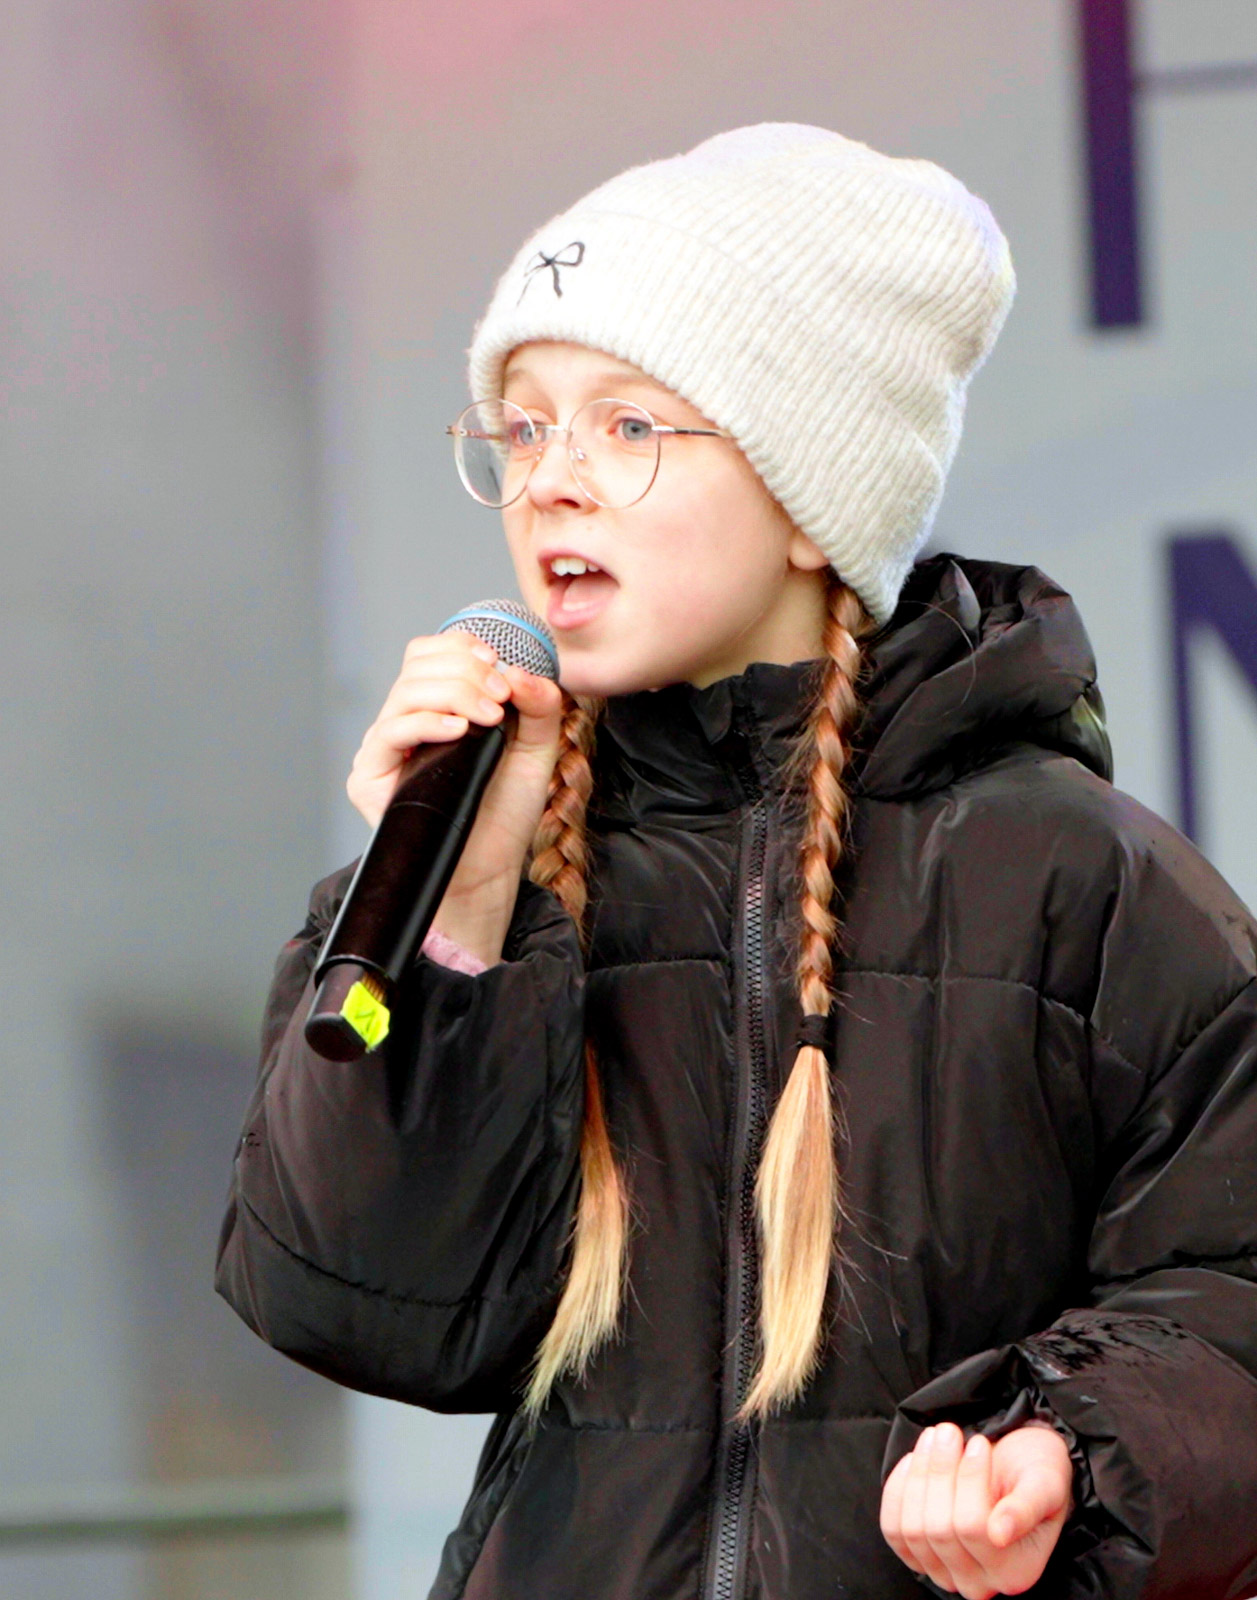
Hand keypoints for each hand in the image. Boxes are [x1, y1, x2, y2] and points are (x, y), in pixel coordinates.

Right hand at [347, 631, 564, 963]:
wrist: (489, 867)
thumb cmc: (505, 810)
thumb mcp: (536, 749)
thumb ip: (539, 706)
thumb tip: (520, 671)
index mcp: (435, 707)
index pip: (431, 654)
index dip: (461, 646)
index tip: (499, 662)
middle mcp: (405, 721)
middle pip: (418, 665)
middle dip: (466, 670)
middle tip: (501, 697)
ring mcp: (385, 748)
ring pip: (406, 693)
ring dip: (454, 693)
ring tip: (490, 717)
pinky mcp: (370, 777)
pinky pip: (390, 733)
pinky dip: (425, 722)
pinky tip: (458, 731)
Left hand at [880, 1422, 1071, 1597]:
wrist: (1017, 1469)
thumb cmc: (1036, 1474)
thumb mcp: (1046, 1483)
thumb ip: (1026, 1508)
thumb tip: (999, 1533)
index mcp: (1016, 1572)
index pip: (973, 1529)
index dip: (969, 1479)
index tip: (979, 1442)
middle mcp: (980, 1583)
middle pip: (938, 1530)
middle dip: (940, 1470)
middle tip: (950, 1430)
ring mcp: (945, 1573)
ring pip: (911, 1530)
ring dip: (918, 1475)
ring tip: (935, 1437)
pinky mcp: (919, 1556)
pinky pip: (893, 1529)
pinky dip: (898, 1490)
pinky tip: (914, 1460)